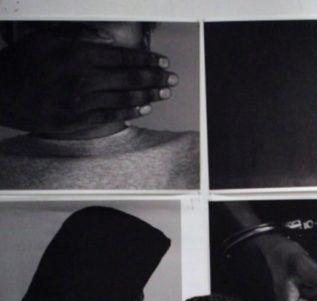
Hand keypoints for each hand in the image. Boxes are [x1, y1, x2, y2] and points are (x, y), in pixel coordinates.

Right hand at [0, 28, 177, 134]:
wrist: (0, 93)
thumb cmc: (23, 64)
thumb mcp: (48, 39)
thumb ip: (81, 36)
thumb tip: (109, 38)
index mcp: (77, 54)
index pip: (122, 57)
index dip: (146, 60)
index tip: (161, 62)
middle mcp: (82, 79)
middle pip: (129, 78)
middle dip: (155, 79)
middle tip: (171, 80)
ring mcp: (80, 103)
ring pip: (123, 98)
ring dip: (148, 96)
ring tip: (163, 94)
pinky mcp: (76, 121)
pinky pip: (110, 117)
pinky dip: (129, 112)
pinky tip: (142, 109)